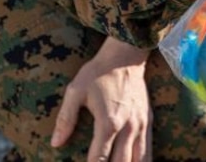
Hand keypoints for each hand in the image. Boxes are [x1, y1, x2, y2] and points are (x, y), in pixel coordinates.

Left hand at [52, 37, 151, 161]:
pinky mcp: (148, 120)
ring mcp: (140, 125)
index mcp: (108, 123)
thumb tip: (55, 143)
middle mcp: (127, 127)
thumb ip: (66, 119)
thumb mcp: (76, 91)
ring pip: (140, 159)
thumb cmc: (98, 72)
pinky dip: (144, 161)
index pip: (99, 158)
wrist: (126, 55)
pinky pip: (149, 148)